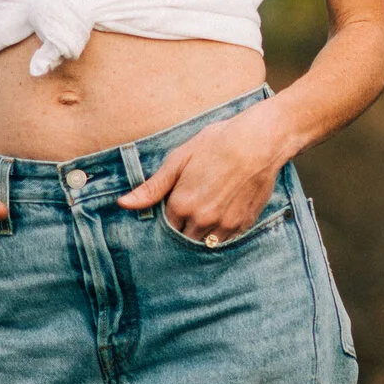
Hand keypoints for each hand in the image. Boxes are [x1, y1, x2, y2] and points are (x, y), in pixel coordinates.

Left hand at [118, 106, 288, 242]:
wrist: (260, 141)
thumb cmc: (219, 142)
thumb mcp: (181, 158)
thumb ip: (153, 186)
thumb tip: (123, 204)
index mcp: (181, 204)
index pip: (166, 227)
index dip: (170, 217)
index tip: (176, 207)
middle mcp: (201, 220)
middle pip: (184, 238)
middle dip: (184, 228)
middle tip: (193, 209)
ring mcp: (224, 225)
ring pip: (205, 243)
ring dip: (203, 233)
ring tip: (209, 212)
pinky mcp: (244, 224)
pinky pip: (227, 239)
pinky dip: (222, 232)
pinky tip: (225, 212)